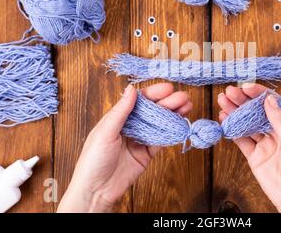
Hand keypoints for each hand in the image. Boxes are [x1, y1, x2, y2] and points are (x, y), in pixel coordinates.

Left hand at [57, 83, 191, 212]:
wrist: (96, 191)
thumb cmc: (93, 160)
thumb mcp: (105, 132)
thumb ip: (120, 111)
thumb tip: (131, 89)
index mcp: (118, 117)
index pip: (139, 101)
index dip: (154, 93)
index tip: (168, 88)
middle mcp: (131, 126)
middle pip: (153, 110)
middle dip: (169, 102)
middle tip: (183, 97)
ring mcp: (140, 139)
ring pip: (160, 124)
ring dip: (174, 115)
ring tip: (188, 107)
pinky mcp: (147, 154)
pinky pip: (162, 140)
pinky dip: (172, 133)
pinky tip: (182, 124)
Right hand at [218, 83, 280, 212]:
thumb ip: (280, 121)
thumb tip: (269, 100)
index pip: (273, 104)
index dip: (259, 94)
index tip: (247, 87)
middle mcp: (277, 132)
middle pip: (257, 111)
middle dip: (243, 101)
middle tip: (229, 92)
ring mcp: (265, 144)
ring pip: (247, 124)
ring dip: (235, 112)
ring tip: (223, 102)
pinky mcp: (254, 156)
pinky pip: (242, 140)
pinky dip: (232, 130)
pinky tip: (225, 120)